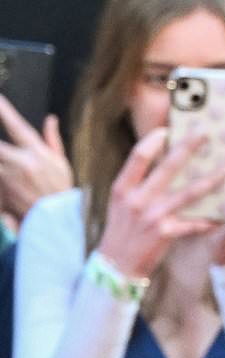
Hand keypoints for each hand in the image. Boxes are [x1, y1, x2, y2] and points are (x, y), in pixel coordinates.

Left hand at [0, 93, 71, 221]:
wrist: (58, 224)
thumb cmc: (60, 192)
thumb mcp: (61, 165)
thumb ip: (52, 141)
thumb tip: (50, 120)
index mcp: (36, 153)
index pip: (15, 125)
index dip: (3, 109)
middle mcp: (21, 164)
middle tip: (4, 150)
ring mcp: (8, 179)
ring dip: (2, 163)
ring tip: (9, 165)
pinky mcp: (1, 194)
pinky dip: (1, 182)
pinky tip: (7, 177)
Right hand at [93, 129, 223, 279]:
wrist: (116, 265)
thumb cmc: (122, 231)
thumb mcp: (121, 203)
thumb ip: (136, 184)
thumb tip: (158, 163)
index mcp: (123, 188)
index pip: (138, 157)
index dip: (153, 141)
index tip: (168, 129)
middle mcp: (137, 199)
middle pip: (167, 167)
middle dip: (188, 148)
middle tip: (205, 134)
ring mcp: (152, 216)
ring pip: (187, 193)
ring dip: (210, 181)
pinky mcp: (166, 234)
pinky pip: (194, 223)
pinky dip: (209, 219)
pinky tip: (223, 215)